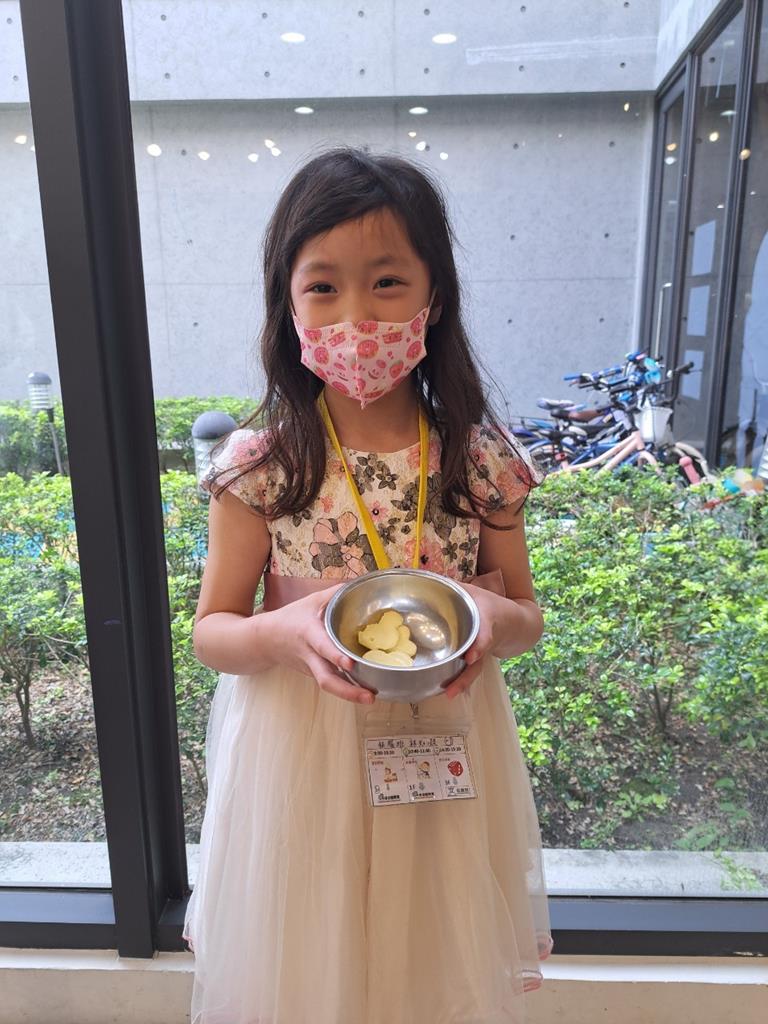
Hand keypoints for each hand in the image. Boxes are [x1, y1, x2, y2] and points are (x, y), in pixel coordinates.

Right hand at [270, 584, 375, 704]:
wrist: (265, 640)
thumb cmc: (290, 618)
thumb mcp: (311, 601)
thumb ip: (335, 594)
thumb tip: (360, 584)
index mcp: (308, 634)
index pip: (322, 647)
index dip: (336, 656)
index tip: (350, 664)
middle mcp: (309, 655)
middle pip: (326, 679)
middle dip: (347, 691)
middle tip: (369, 697)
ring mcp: (310, 668)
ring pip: (328, 685)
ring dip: (349, 695)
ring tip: (370, 698)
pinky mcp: (313, 674)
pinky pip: (330, 682)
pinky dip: (346, 688)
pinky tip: (363, 691)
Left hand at [442, 582, 504, 700]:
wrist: (514, 621)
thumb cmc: (489, 603)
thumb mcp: (473, 590)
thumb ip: (451, 587)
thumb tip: (420, 579)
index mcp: (487, 619)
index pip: (485, 633)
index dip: (479, 645)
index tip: (471, 657)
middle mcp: (486, 639)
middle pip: (478, 659)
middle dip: (466, 674)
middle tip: (453, 687)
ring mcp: (483, 653)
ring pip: (474, 670)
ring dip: (462, 683)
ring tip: (449, 694)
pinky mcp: (477, 660)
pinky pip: (469, 672)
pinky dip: (459, 682)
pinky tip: (446, 691)